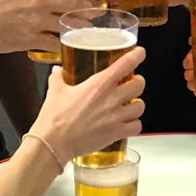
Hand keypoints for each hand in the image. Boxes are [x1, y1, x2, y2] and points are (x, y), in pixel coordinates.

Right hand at [0, 0, 93, 55]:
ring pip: (71, 24)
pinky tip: (68, 44)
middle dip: (88, 7)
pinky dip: (65, 44)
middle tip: (92, 9)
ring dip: (82, 27)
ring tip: (85, 28)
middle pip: (76, 3)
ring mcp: (36, 21)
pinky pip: (57, 43)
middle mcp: (38, 0)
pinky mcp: (31, 39)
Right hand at [30, 51, 145, 161]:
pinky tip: (128, 123)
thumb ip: (58, 78)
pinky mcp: (116, 133)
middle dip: (138, 82)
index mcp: (98, 84)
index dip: (137, 56)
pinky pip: (137, 126)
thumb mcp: (55, 92)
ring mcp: (115, 117)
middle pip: (139, 84)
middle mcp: (111, 99)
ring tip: (131, 104)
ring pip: (141, 106)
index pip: (125, 64)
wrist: (54, 142)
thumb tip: (57, 71)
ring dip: (137, 104)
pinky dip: (135, 124)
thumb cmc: (55, 117)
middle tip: (132, 83)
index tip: (140, 53)